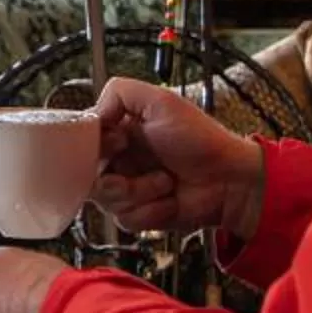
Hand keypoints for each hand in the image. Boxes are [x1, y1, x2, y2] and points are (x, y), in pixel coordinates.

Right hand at [91, 77, 266, 241]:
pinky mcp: (139, 215)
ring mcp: (127, 190)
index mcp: (119, 132)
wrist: (230, 180)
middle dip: (118, 175)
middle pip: (86, 175)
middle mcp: (119, 161)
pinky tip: (171, 199)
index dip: (95, 146)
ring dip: (141, 191)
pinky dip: (152, 210)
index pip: (82, 141)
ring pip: (106, 199)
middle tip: (152, 167)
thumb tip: (93, 114)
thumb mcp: (161, 101)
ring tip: (167, 181)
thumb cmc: (202, 139)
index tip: (120, 142)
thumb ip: (120, 93)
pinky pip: (125, 219)